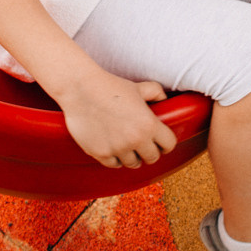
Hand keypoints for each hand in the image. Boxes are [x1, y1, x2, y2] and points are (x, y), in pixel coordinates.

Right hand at [58, 75, 175, 168]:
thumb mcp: (138, 87)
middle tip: (143, 145)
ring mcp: (118, 148)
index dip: (165, 143)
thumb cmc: (110, 86)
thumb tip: (163, 97)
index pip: (169, 145)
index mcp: (149, 124)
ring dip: (132, 156)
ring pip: (133, 163)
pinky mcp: (100, 153)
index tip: (160, 141)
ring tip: (127, 147)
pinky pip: (114, 164)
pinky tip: (113, 148)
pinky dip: (115, 158)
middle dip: (149, 152)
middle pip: (152, 157)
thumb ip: (155, 92)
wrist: (81, 88)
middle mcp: (136, 140)